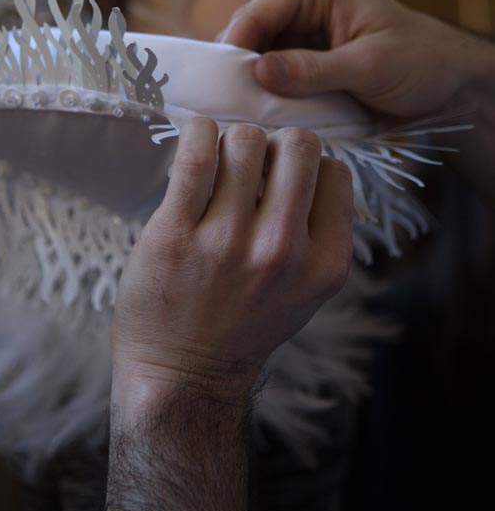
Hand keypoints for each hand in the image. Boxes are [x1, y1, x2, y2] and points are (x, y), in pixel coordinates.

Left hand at [112, 116, 352, 418]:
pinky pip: (195, 153)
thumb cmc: (243, 325)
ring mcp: (227, 242)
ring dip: (231, 142)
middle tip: (251, 166)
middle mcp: (282, 251)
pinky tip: (196, 143)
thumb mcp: (305, 292)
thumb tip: (307, 159)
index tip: (282, 180)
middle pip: (298, 145)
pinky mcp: (174, 233)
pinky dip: (197, 133)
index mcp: (324, 265)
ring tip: (218, 165)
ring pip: (245, 141)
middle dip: (275, 145)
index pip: (335, 171)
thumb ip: (317, 233)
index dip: (308, 166)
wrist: (182, 376)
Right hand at [219, 0, 494, 122]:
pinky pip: (270, 78)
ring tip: (238, 119)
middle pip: (246, 37)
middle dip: (237, 72)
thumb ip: (313, 70)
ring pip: (253, 60)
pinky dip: (264, 98)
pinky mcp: (301, 60)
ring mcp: (298, 33)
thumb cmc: (419, 62)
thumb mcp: (368, 66)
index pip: (254, 14)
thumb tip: (257, 72)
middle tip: (225, 111)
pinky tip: (258, 119)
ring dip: (248, 88)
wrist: (448, 81)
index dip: (232, 51)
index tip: (219, 90)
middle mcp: (298, 4)